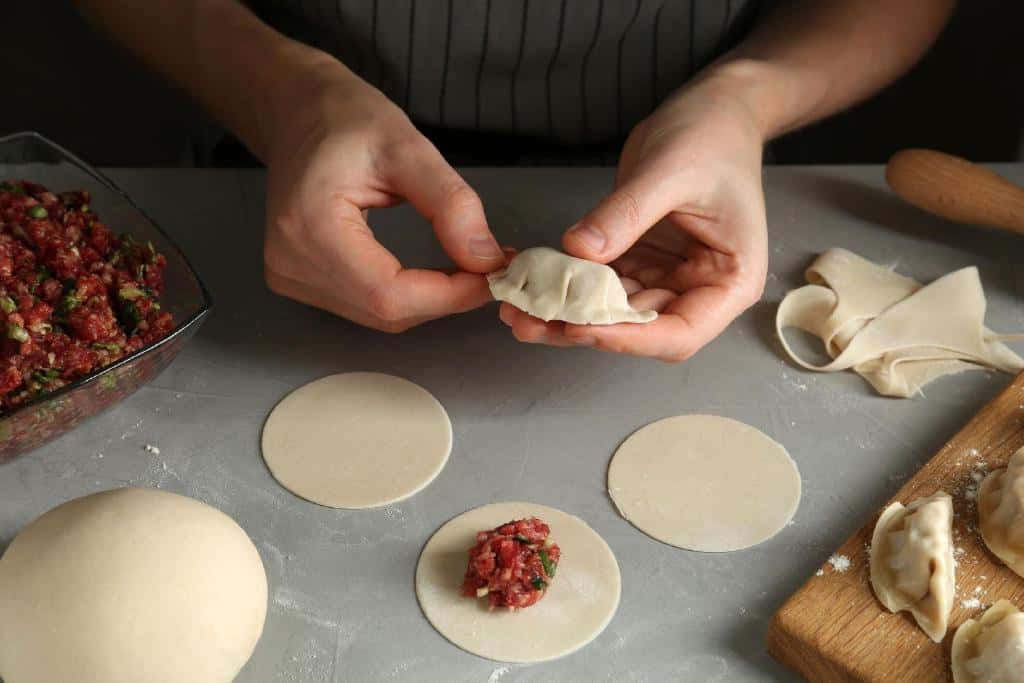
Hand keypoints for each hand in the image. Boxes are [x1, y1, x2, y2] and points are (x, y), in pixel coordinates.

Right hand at [263, 67, 503, 331]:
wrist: (298, 115)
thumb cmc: (344, 118)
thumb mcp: (409, 147)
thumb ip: (450, 205)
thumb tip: (486, 261)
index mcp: (310, 225)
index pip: (388, 293)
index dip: (448, 295)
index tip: (493, 276)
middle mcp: (289, 262)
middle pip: (385, 311)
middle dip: (445, 297)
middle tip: (488, 267)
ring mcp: (289, 276)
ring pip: (379, 316)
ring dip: (429, 300)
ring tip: (464, 267)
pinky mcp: (297, 282)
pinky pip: (365, 307)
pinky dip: (406, 296)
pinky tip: (428, 273)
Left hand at [499, 74, 767, 360]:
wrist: (714, 110)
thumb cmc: (712, 138)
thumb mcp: (669, 171)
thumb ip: (625, 214)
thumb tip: (579, 250)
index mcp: (730, 281)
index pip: (679, 333)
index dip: (628, 337)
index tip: (579, 327)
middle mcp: (700, 290)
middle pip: (641, 331)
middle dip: (585, 329)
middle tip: (529, 322)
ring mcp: (668, 278)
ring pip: (614, 314)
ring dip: (568, 314)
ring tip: (518, 311)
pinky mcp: (640, 261)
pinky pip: (602, 285)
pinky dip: (570, 287)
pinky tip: (533, 284)